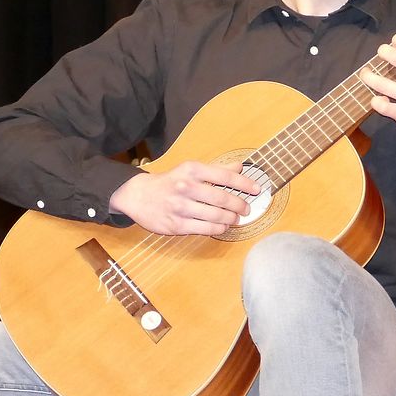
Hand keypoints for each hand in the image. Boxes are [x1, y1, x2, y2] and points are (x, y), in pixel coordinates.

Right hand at [109, 160, 259, 235]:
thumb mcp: (190, 169)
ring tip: (235, 218)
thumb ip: (216, 170)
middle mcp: (185, 187)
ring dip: (230, 218)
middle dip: (240, 205)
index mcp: (191, 170)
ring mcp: (180, 207)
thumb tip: (240, 167)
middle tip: (246, 209)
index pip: (225, 176)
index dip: (245, 184)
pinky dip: (218, 228)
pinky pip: (204, 229)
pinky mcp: (176, 225)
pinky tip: (222, 226)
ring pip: (215, 216)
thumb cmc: (169, 182)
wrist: (138, 196)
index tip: (257, 189)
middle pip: (222, 199)